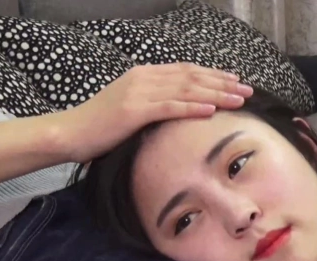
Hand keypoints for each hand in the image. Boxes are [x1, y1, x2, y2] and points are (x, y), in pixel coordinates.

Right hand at [50, 62, 252, 162]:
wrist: (69, 133)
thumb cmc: (99, 126)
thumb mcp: (130, 108)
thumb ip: (152, 104)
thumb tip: (178, 110)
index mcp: (144, 74)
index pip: (186, 71)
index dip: (213, 75)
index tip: (234, 81)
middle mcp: (144, 78)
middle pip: (192, 77)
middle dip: (222, 83)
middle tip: (247, 90)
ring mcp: (138, 92)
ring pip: (186, 90)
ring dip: (215, 94)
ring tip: (239, 99)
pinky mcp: (134, 110)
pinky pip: (169, 107)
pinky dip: (192, 108)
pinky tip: (212, 111)